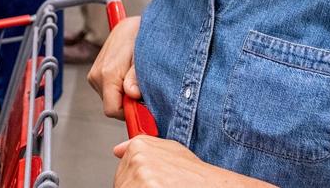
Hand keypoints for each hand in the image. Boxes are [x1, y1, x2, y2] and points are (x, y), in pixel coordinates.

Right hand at [88, 15, 140, 118]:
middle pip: (113, 106)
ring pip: (112, 99)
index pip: (112, 110)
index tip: (145, 108)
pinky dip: (122, 87)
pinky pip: (110, 90)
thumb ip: (137, 76)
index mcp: (107, 73)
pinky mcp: (97, 74)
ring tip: (138, 76)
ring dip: (126, 94)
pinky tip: (131, 74)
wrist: (133, 22)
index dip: (130, 113)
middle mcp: (96, 75)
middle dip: (130, 103)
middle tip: (145, 88)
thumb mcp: (145, 54)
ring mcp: (95, 75)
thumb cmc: (141, 33)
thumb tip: (132, 94)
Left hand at [114, 137, 274, 187]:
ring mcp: (141, 178)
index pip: (121, 173)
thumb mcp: (169, 150)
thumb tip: (117, 150)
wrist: (211, 186)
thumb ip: (140, 146)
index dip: (134, 182)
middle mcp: (137, 159)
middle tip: (159, 187)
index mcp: (139, 147)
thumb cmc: (193, 174)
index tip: (146, 183)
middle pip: (122, 184)